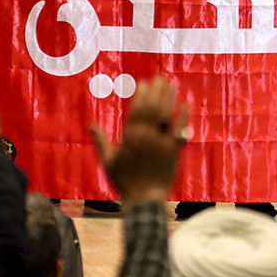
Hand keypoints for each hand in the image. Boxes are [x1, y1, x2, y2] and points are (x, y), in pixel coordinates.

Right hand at [89, 77, 188, 204]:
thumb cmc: (124, 181)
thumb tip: (90, 125)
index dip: (142, 94)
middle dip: (156, 91)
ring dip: (169, 97)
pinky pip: (180, 130)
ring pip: (166, 114)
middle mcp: (146, 136)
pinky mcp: (174, 150)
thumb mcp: (108, 161)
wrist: (144, 198)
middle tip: (159, 77)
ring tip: (172, 83)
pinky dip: (183, 116)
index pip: (137, 110)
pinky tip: (186, 104)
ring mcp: (161, 143)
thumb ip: (101, 141)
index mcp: (130, 137)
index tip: (145, 83)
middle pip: (152, 108)